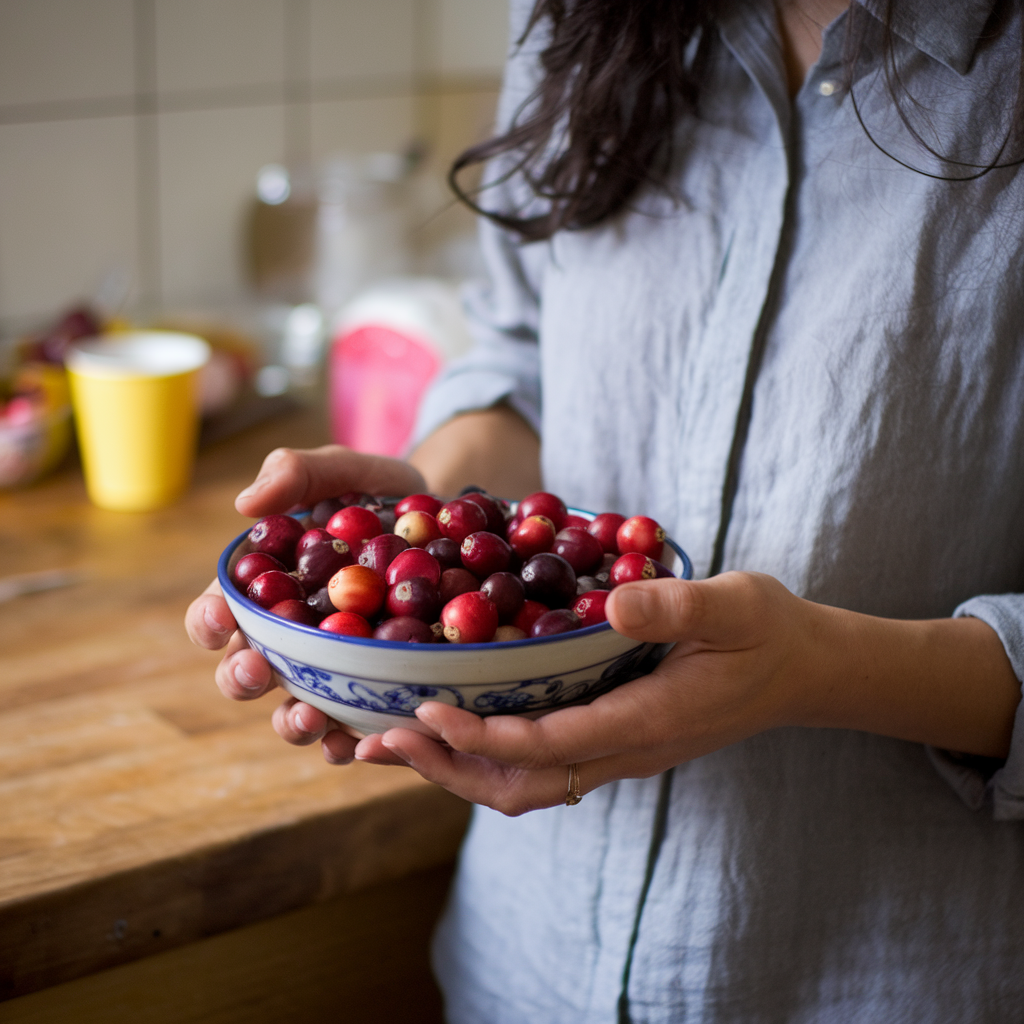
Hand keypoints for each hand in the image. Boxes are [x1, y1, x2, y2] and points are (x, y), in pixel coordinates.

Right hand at [185, 444, 425, 760]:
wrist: (448, 520)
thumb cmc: (378, 495)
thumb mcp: (341, 470)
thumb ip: (295, 473)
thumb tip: (246, 505)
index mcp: (265, 591)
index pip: (218, 614)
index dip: (207, 622)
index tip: (219, 619)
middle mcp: (290, 638)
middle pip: (245, 672)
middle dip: (241, 679)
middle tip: (258, 672)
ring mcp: (331, 669)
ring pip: (294, 710)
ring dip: (292, 723)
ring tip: (310, 719)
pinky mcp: (376, 687)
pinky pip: (355, 725)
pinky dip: (351, 742)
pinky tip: (359, 743)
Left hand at [347, 572, 814, 813]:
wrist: (801, 671)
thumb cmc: (767, 632)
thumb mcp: (734, 604)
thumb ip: (676, 606)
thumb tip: (612, 604)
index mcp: (648, 720)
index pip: (550, 745)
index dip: (483, 736)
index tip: (425, 711)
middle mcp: (625, 749)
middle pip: (521, 787)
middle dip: (448, 769)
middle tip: (383, 739)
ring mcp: (618, 751)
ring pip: (525, 786)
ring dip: (459, 768)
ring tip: (399, 740)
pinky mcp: (614, 740)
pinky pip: (539, 765)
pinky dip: (486, 755)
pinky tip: (456, 725)